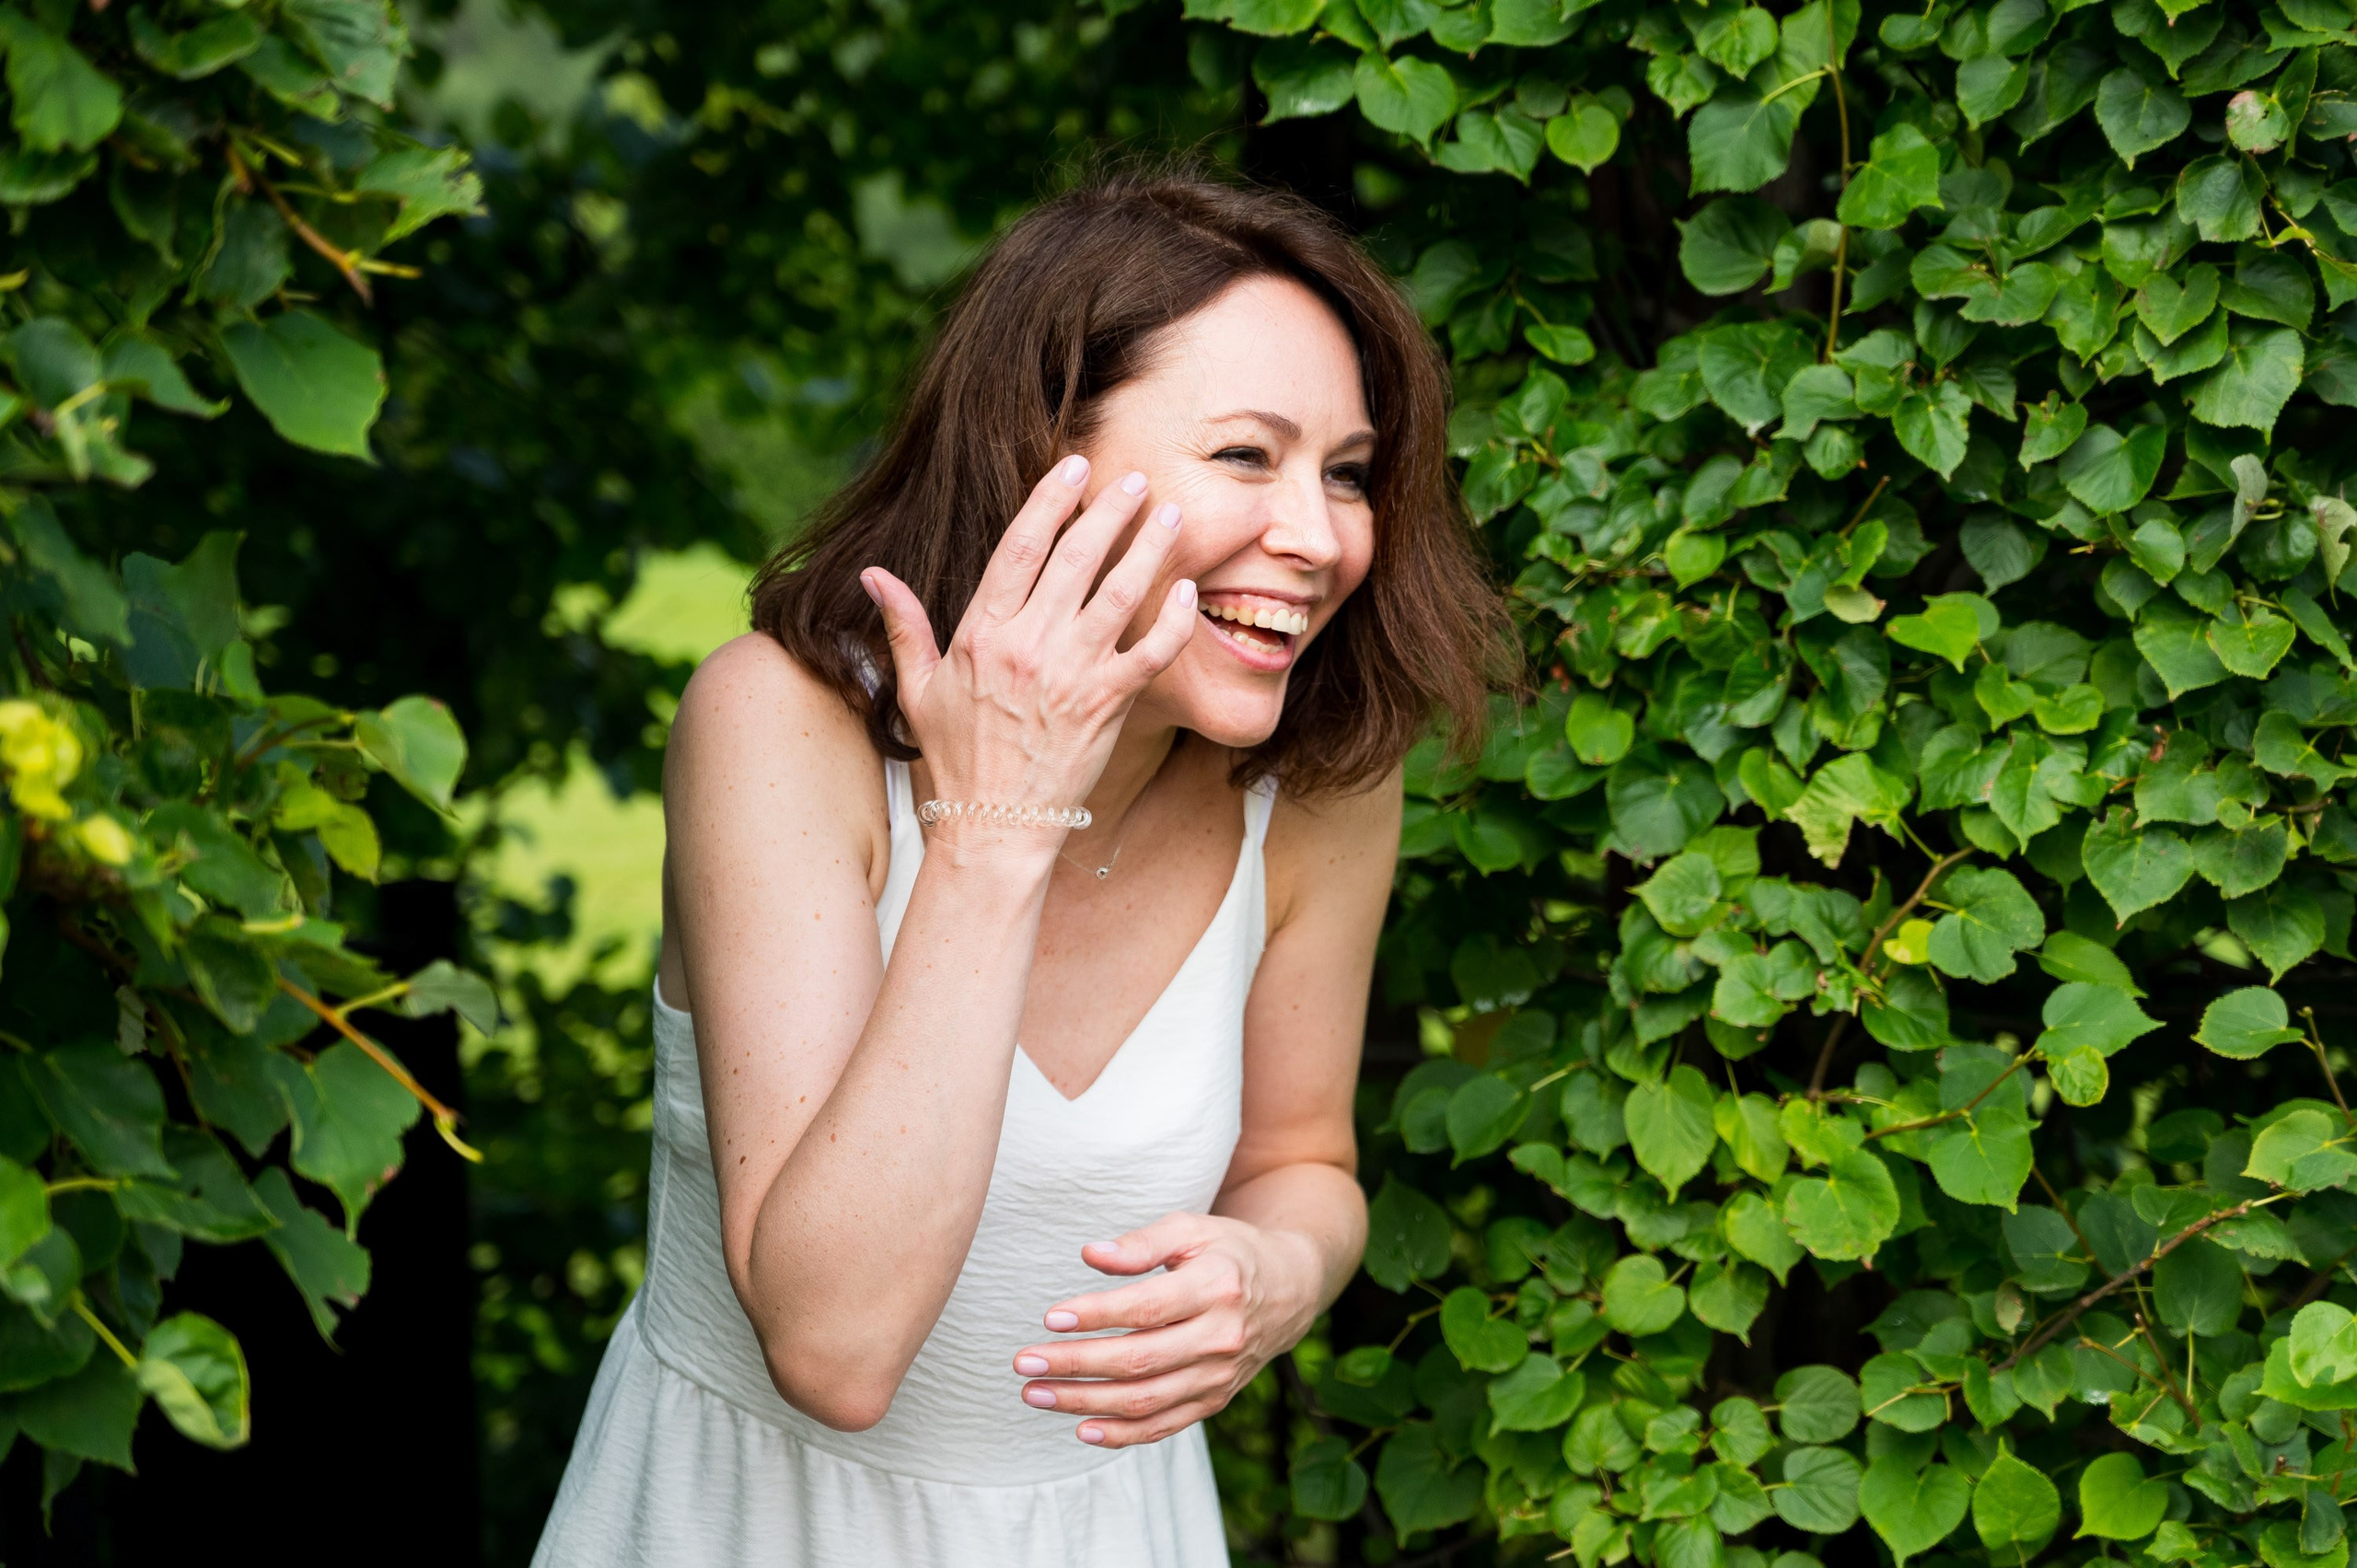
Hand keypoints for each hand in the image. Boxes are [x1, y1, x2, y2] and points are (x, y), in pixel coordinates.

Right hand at [860, 455, 1196, 832]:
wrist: (995, 823)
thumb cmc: (957, 756)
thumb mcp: (916, 688)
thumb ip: (904, 625)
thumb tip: (872, 574)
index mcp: (982, 633)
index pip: (1019, 547)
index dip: (1049, 500)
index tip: (1074, 466)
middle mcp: (1029, 645)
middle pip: (1076, 557)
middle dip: (1109, 510)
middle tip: (1136, 479)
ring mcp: (1072, 674)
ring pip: (1119, 594)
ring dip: (1149, 550)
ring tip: (1171, 518)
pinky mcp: (1108, 705)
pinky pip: (1151, 652)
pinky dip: (1173, 620)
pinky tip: (1186, 591)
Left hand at [1010, 1211, 1322, 1447]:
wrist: (1289, 1290)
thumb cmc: (1228, 1252)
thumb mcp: (1192, 1229)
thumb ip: (1142, 1243)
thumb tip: (1091, 1255)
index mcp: (1216, 1287)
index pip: (1146, 1309)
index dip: (1096, 1315)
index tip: (1050, 1316)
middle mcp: (1221, 1337)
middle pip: (1138, 1361)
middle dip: (1075, 1365)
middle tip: (1024, 1363)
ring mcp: (1219, 1375)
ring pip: (1145, 1400)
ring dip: (1084, 1402)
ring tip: (1035, 1393)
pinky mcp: (1214, 1400)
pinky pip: (1164, 1426)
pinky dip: (1122, 1434)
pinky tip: (1081, 1429)